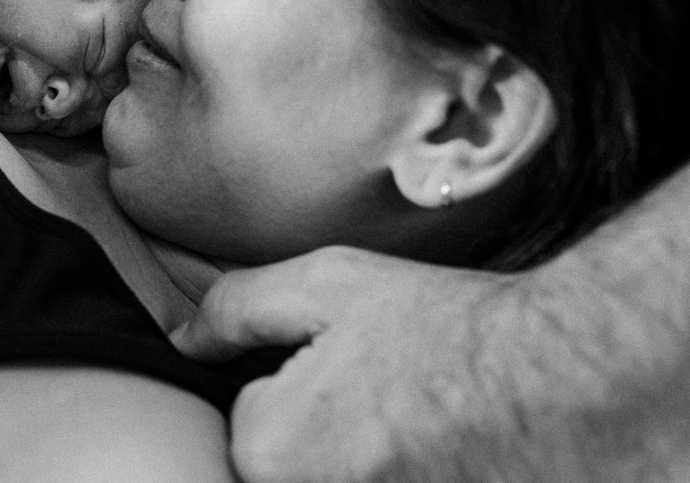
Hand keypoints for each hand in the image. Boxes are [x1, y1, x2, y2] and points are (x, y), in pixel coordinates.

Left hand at [172, 247, 509, 482]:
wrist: (561, 380)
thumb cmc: (442, 327)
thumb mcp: (326, 284)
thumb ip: (237, 308)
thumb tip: (185, 340)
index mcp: (269, 450)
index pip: (247, 415)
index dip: (294, 378)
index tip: (352, 366)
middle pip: (280, 458)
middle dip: (319, 424)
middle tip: (385, 397)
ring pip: (325, 471)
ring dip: (352, 451)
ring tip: (408, 420)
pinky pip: (368, 482)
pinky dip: (385, 467)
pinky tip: (424, 445)